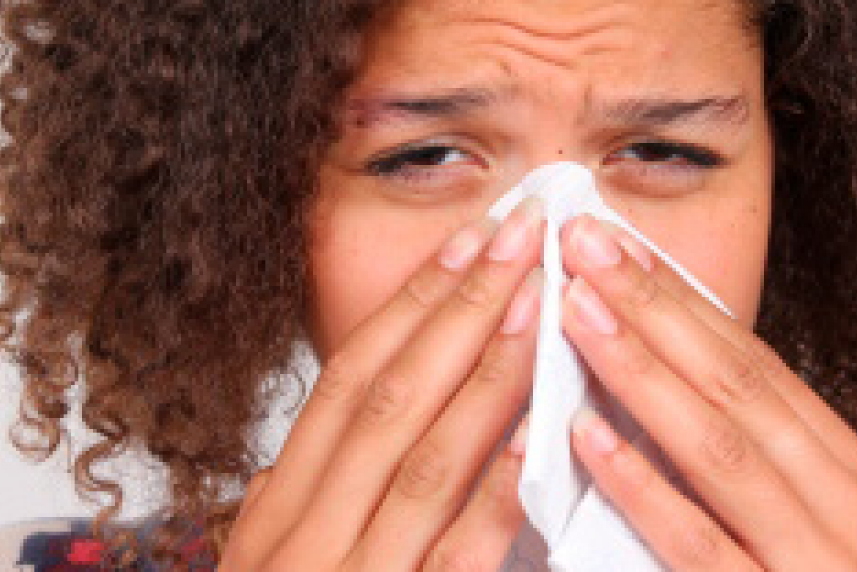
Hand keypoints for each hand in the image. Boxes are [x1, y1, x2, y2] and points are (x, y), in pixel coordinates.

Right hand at [218, 199, 544, 570]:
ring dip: (488, 373)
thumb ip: (275, 510)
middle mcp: (311, 531)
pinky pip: (458, 555)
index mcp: (280, 507)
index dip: (409, 305)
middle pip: (390, 395)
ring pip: (428, 458)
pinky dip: (497, 493)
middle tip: (518, 237)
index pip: (349, 379)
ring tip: (538, 303)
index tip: (465, 244)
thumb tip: (274, 469)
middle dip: (459, 307)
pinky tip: (540, 437)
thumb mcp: (258, 568)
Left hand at [561, 215, 856, 570]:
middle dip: (655, 309)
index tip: (621, 248)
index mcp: (840, 465)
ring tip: (578, 310)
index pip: (754, 366)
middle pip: (736, 386)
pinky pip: (700, 550)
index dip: (683, 303)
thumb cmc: (827, 566)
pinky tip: (588, 437)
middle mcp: (838, 499)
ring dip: (641, 373)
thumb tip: (677, 372)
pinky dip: (645, 487)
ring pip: (720, 450)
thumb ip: (760, 453)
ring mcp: (810, 558)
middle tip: (585, 244)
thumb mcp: (816, 506)